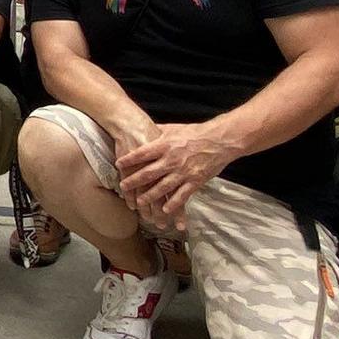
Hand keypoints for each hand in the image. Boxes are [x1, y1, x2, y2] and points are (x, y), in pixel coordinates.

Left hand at [115, 122, 239, 229]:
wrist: (220, 140)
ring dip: (150, 196)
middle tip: (123, 186)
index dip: (129, 159)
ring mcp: (183, 172)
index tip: (119, 164)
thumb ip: (157, 131)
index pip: (142, 153)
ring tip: (139, 203)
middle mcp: (171, 160)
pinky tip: (165, 210)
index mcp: (165, 145)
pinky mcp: (195, 181)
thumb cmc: (195, 132)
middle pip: (148, 173)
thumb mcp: (173, 128)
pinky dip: (173, 204)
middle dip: (134, 181)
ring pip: (162, 187)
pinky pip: (182, 195)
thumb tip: (142, 128)